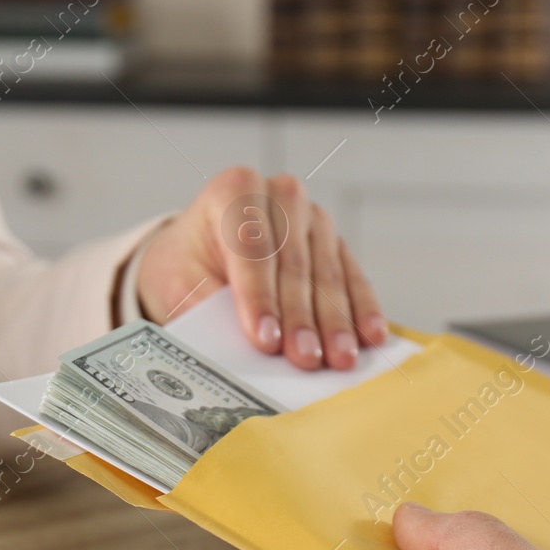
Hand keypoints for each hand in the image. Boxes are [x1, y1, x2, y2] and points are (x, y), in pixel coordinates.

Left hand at [136, 167, 386, 369]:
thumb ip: (208, 308)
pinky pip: (352, 276)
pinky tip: (370, 335)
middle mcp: (278, 194)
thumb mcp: (179, 284)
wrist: (199, 252)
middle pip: (293, 263)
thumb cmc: (187, 268)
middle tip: (306, 358)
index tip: (265, 340)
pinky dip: (361, 308)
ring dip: (335, 320)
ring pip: (326, 273)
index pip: (250, 248)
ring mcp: (311, 216)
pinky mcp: (334, 240)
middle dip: (300, 317)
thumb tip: (243, 345)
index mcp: (232, 191)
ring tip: (339, 358)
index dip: (259, 298)